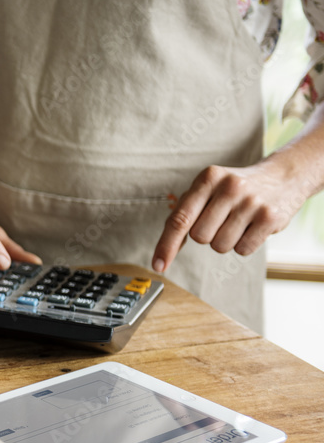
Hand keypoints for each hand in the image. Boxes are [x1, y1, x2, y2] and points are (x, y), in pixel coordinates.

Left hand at [152, 158, 308, 272]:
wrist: (283, 176)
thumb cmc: (235, 188)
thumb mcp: (209, 188)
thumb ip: (184, 212)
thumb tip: (164, 248)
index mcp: (208, 178)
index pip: (180, 219)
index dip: (167, 245)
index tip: (158, 265)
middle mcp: (230, 187)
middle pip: (200, 237)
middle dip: (207, 235)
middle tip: (222, 219)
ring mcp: (252, 202)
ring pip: (220, 246)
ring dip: (225, 240)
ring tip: (238, 221)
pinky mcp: (270, 218)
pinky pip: (242, 250)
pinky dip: (243, 244)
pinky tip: (252, 226)